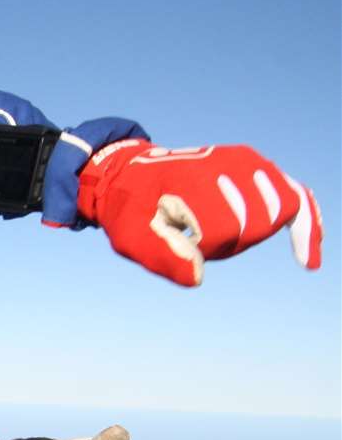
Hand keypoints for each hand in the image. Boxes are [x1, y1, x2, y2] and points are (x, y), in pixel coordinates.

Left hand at [77, 140, 321, 286]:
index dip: (205, 247)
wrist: (133, 173)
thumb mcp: (130, 236)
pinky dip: (307, 226)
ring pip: (280, 213)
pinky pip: (298, 196)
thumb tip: (198, 278)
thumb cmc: (131, 208)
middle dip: (231, 243)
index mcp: (197, 179)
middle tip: (195, 236)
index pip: (225, 230)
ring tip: (217, 230)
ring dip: (253, 234)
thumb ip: (161, 255)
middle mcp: (230, 164)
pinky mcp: (261, 168)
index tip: (180, 240)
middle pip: (258, 224)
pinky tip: (309, 260)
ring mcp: (250, 162)